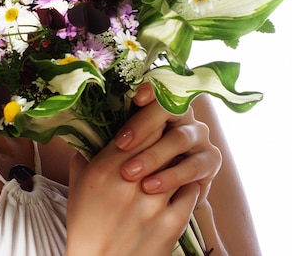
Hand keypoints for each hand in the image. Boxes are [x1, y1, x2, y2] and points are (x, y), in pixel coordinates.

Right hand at [66, 131, 199, 254]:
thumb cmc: (85, 225)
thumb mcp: (76, 186)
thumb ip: (83, 156)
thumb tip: (89, 133)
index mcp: (104, 169)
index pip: (136, 129)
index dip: (148, 119)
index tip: (152, 115)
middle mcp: (130, 182)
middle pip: (159, 142)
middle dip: (165, 134)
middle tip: (169, 129)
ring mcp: (153, 204)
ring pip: (178, 164)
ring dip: (178, 158)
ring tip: (178, 155)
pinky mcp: (171, 225)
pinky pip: (191, 192)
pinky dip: (189, 184)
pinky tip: (184, 182)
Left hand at [114, 83, 221, 206]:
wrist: (152, 201)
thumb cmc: (129, 167)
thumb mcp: (117, 149)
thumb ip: (107, 132)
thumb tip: (80, 124)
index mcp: (159, 105)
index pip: (156, 89)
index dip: (149, 90)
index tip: (135, 98)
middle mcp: (183, 115)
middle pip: (168, 109)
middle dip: (143, 126)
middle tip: (121, 144)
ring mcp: (199, 136)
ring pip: (178, 138)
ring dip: (153, 155)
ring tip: (129, 172)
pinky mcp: (211, 160)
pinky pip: (192, 166)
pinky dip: (170, 176)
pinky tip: (151, 186)